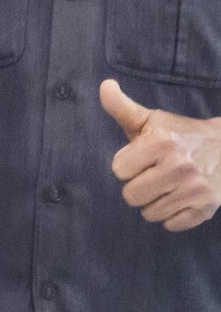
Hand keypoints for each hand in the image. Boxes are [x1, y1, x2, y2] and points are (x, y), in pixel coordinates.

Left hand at [104, 79, 220, 231]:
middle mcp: (180, 166)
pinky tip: (179, 199)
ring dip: (153, 203)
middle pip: (131, 195)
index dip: (127, 165)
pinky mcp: (207, 208)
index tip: (141, 158)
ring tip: (165, 187)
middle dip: (137, 186)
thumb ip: (122, 107)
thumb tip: (105, 86)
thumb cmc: (181, 134)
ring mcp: (196, 190)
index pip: (119, 170)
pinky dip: (172, 216)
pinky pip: (172, 225)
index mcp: (161, 142)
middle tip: (152, 175)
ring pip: (150, 213)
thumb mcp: (152, 120)